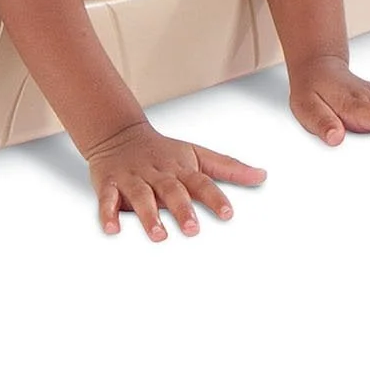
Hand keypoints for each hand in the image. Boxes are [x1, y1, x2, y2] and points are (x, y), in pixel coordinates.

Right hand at [84, 122, 265, 239]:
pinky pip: (107, 198)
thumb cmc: (162, 151)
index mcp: (180, 168)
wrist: (117, 133)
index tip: (227, 214)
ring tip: (159, 235)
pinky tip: (113, 228)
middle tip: (193, 228)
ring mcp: (132, 178)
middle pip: (171, 190)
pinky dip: (108, 213)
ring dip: (149, 215)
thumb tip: (262, 175)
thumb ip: (228, 167)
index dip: (214, 197)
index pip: (200, 182)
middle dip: (182, 209)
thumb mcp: (196, 154)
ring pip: (141, 196)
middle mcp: (157, 173)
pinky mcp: (109, 183)